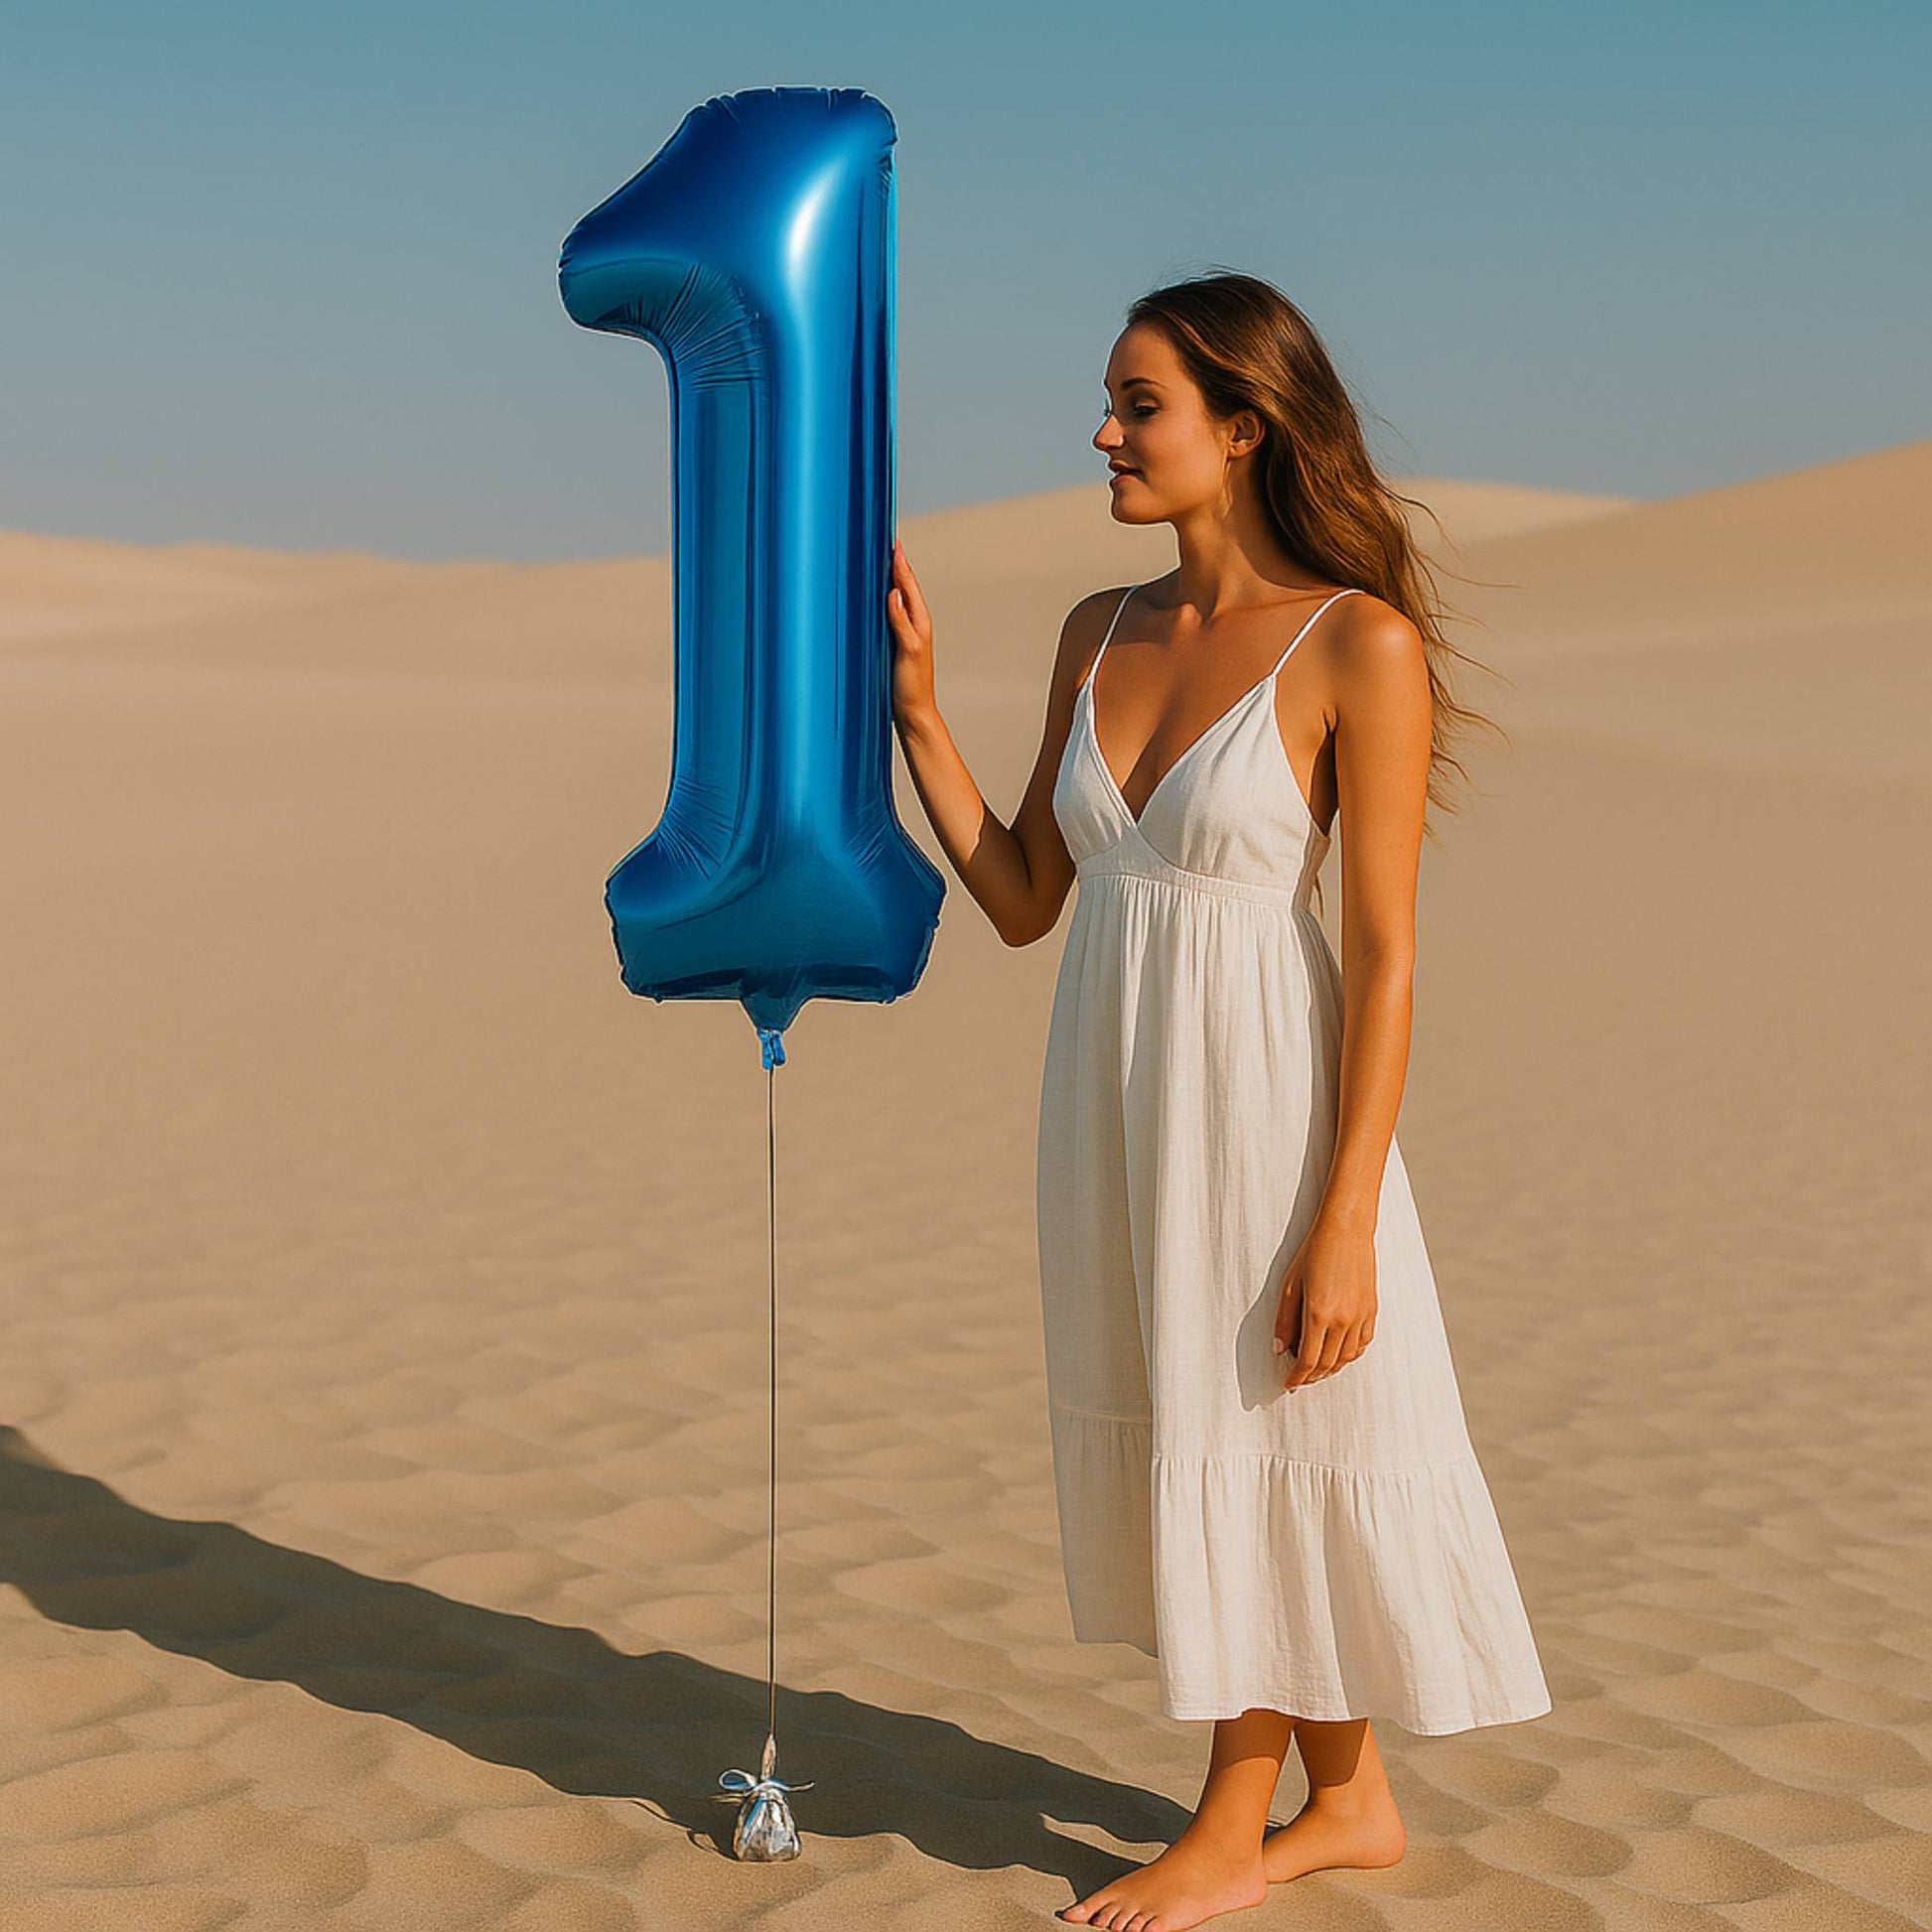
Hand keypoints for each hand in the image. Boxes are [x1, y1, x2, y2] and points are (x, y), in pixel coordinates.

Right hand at [886, 535, 935, 726]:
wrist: (912, 714)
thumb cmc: (912, 687)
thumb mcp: (908, 652)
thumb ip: (901, 622)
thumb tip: (894, 592)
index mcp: (919, 622)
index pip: (907, 584)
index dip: (899, 562)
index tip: (892, 540)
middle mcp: (912, 624)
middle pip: (902, 586)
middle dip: (894, 564)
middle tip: (885, 541)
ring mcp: (902, 634)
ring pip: (894, 599)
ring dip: (887, 579)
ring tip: (879, 560)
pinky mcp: (893, 645)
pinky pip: (886, 614)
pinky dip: (880, 601)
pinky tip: (872, 598)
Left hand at [1272, 1214, 1377, 1390]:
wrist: (1346, 1230)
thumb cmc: (1313, 1252)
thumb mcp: (1290, 1285)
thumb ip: (1285, 1321)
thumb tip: (1280, 1350)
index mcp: (1318, 1314)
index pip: (1308, 1360)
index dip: (1297, 1377)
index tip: (1289, 1384)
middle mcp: (1343, 1320)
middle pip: (1328, 1363)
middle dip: (1312, 1376)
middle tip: (1300, 1379)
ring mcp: (1360, 1316)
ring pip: (1347, 1357)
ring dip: (1331, 1368)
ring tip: (1317, 1369)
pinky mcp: (1372, 1309)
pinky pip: (1363, 1343)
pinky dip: (1351, 1355)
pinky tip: (1340, 1354)